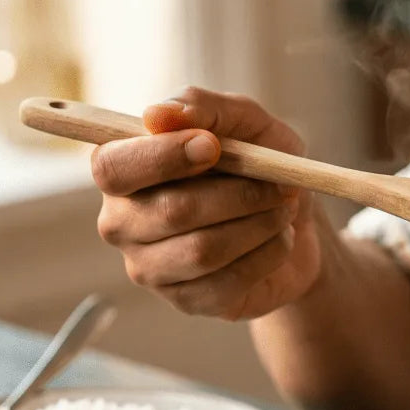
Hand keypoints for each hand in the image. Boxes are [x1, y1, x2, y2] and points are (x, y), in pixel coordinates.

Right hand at [94, 87, 323, 320]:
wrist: (295, 221)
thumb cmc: (257, 164)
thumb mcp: (245, 122)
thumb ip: (203, 108)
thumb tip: (157, 115)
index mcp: (122, 170)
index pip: (114, 168)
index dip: (163, 157)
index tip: (213, 147)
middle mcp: (122, 222)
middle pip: (172, 212)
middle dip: (239, 194)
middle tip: (280, 185)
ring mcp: (149, 268)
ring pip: (204, 251)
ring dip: (259, 225)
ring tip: (283, 210)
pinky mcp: (186, 301)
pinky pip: (229, 283)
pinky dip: (269, 254)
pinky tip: (279, 239)